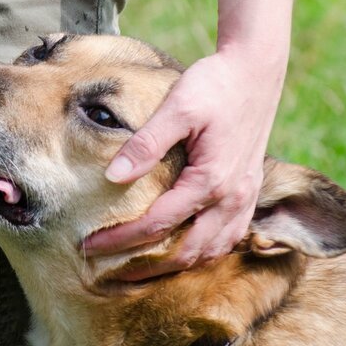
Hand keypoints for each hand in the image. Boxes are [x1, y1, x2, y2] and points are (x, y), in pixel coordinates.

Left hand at [82, 43, 284, 279]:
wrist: (256, 71)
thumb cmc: (214, 84)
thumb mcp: (177, 107)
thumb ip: (146, 144)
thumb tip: (113, 176)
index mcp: (211, 181)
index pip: (158, 225)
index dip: (121, 241)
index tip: (89, 247)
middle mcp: (232, 198)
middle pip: (185, 252)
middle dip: (145, 269)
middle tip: (108, 275)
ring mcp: (244, 199)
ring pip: (211, 253)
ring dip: (175, 267)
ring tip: (140, 273)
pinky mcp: (248, 193)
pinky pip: (228, 239)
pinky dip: (203, 253)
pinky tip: (181, 254)